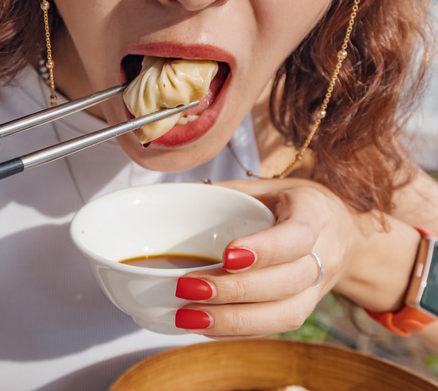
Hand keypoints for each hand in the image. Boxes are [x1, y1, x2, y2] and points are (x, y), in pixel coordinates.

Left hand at [172, 178, 374, 336]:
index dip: (266, 249)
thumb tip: (176, 193)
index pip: (298, 236)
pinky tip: (204, 327)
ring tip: (189, 318)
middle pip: (288, 282)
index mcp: (314, 213)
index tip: (226, 255)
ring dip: (234, 321)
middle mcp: (324, 254)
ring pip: (286, 314)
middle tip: (188, 287)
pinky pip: (275, 329)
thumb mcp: (267, 186)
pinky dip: (237, 332)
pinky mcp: (306, 310)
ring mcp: (318, 288)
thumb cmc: (292, 205)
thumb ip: (228, 190)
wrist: (343, 234)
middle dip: (235, 290)